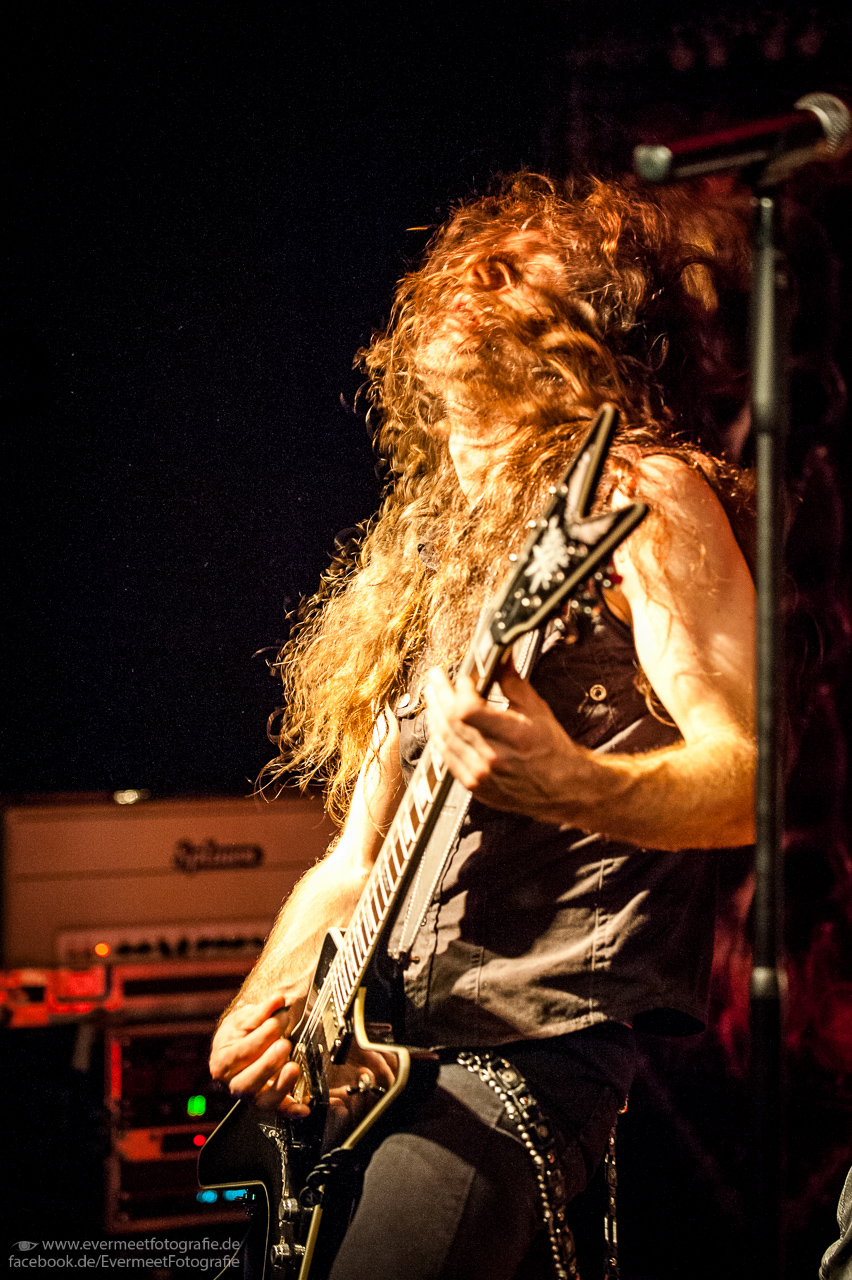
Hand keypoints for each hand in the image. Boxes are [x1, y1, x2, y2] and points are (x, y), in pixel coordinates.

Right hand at [209, 993, 309, 1114]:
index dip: (260, 1037)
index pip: (241, 1052)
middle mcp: (233, 1082)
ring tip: (294, 1068)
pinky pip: (279, 1111)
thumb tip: (276, 1001)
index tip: (276, 1021)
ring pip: (262, 1100)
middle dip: (268, 1064)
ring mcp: (251, 1095)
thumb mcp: (246, 1018)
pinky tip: (305, 1108)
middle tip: (284, 1045)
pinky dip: (292, 1110)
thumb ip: (262, 1011)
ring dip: (281, 1086)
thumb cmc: (241, 1032)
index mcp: (223, 1059)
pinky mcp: (268, 1102)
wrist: (239, 1044)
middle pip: (248, 1082)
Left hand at [423, 659, 594, 824]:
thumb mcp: (537, 710)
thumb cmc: (551, 749)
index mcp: (513, 736)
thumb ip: (513, 682)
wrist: (562, 788)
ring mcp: (481, 774)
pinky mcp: (474, 785)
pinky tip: (437, 723)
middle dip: (440, 695)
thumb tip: (501, 656)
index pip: (468, 710)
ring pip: (445, 739)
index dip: (459, 690)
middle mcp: (494, 757)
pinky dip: (439, 737)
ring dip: (434, 714)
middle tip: (435, 677)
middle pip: (452, 721)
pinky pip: (447, 758)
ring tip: (431, 696)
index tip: (462, 677)